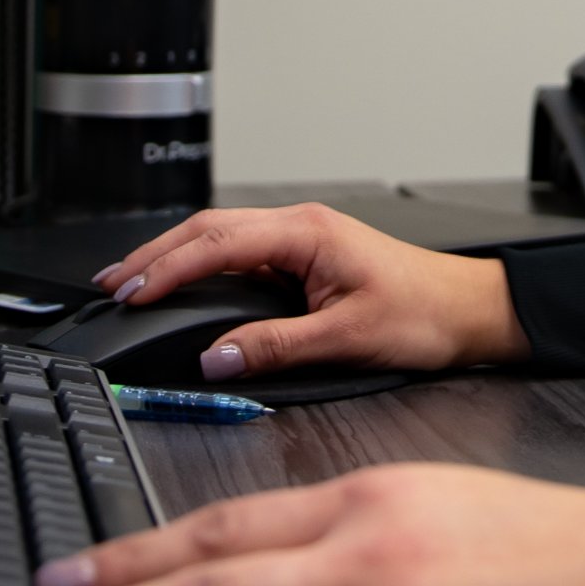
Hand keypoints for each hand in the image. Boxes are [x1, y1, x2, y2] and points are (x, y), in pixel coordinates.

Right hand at [93, 204, 526, 381]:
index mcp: (308, 234)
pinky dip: (203, 269)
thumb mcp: (349, 339)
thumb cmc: (426, 315)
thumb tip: (219, 357)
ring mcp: (302, 241)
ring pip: (223, 239)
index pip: (219, 243)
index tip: (132, 291)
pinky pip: (242, 256)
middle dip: (156, 254)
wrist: (472, 312)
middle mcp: (301, 228)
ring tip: (133, 282)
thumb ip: (277, 348)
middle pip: (209, 230)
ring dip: (176, 257)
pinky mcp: (306, 260)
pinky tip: (184, 286)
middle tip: (113, 283)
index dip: (169, 267)